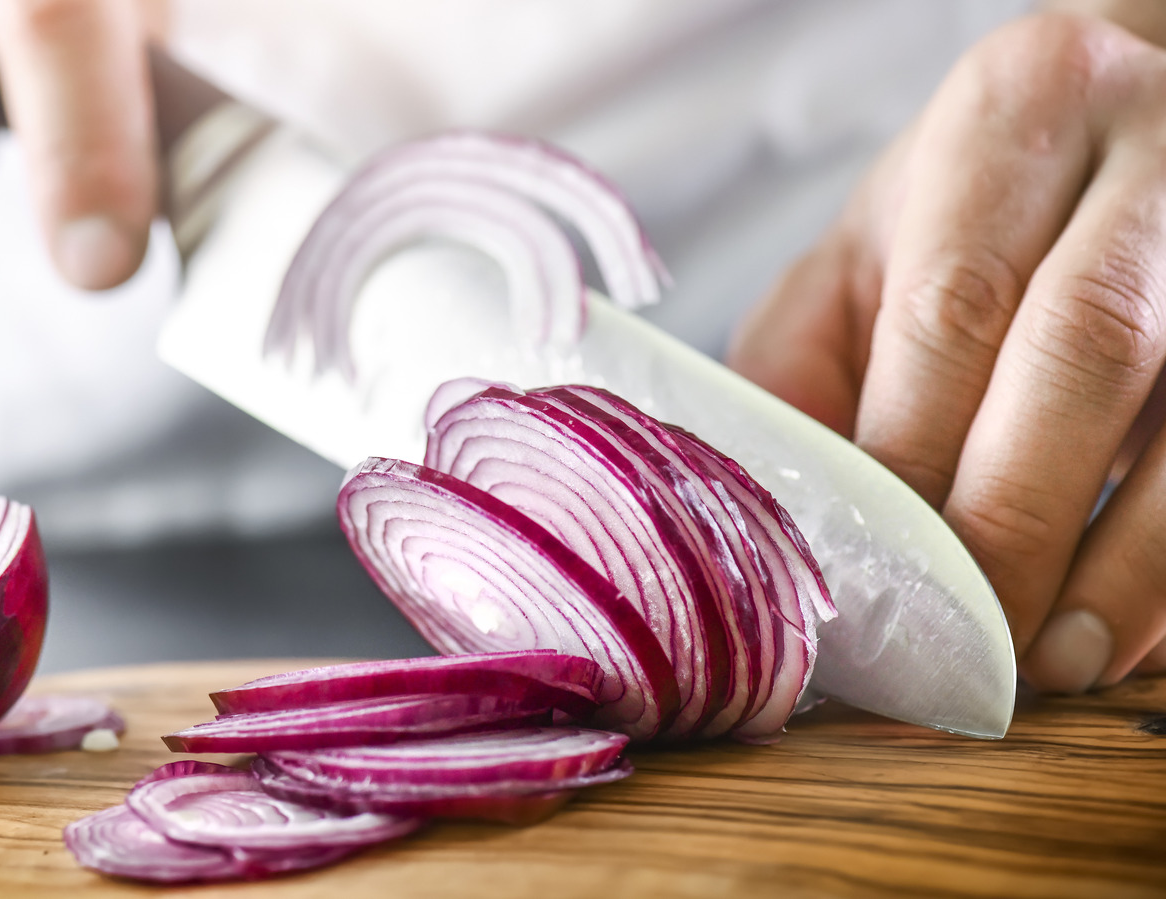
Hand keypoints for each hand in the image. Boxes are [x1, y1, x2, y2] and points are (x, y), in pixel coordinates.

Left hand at [728, 9, 1165, 692]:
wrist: (1144, 113)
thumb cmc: (980, 203)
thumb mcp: (868, 246)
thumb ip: (805, 362)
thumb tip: (773, 514)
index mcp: (1017, 113)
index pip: (952, 309)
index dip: (913, 461)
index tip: (875, 575)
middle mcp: (1150, 155)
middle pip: (1082, 353)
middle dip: (1014, 520)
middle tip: (963, 641)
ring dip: (1126, 562)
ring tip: (1052, 660)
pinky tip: (1124, 622)